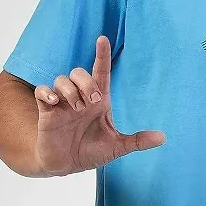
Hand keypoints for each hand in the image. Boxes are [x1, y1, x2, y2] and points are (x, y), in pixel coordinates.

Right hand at [34, 35, 165, 174]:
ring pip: (62, 79)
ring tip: (76, 109)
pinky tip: (53, 103)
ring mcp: (62, 103)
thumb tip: (163, 138)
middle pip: (79, 72)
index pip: (100, 72)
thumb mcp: (116, 148)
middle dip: (86, 83)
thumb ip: (137, 141)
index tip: (102, 39)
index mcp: (98, 101)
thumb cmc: (91, 152)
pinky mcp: (47, 111)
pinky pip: (42, 91)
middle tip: (92, 102)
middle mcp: (80, 98)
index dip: (101, 55)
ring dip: (69, 90)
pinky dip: (47, 93)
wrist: (66, 166)